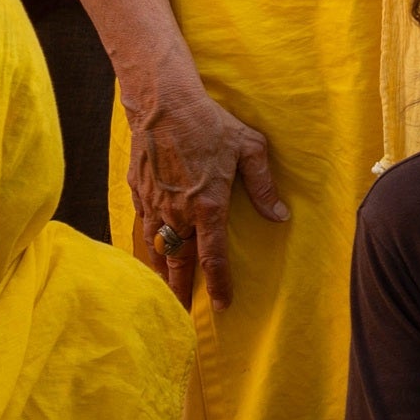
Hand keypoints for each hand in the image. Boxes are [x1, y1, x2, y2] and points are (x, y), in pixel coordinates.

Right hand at [124, 78, 288, 304]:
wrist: (164, 105)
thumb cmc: (211, 124)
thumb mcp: (250, 150)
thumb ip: (264, 186)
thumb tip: (280, 216)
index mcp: (208, 206)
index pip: (214, 257)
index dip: (219, 284)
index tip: (222, 305)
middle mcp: (178, 212)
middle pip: (178, 263)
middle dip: (181, 291)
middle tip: (181, 313)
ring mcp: (154, 204)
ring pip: (157, 248)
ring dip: (162, 271)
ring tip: (166, 288)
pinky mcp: (138, 192)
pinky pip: (143, 227)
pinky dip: (148, 244)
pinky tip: (152, 250)